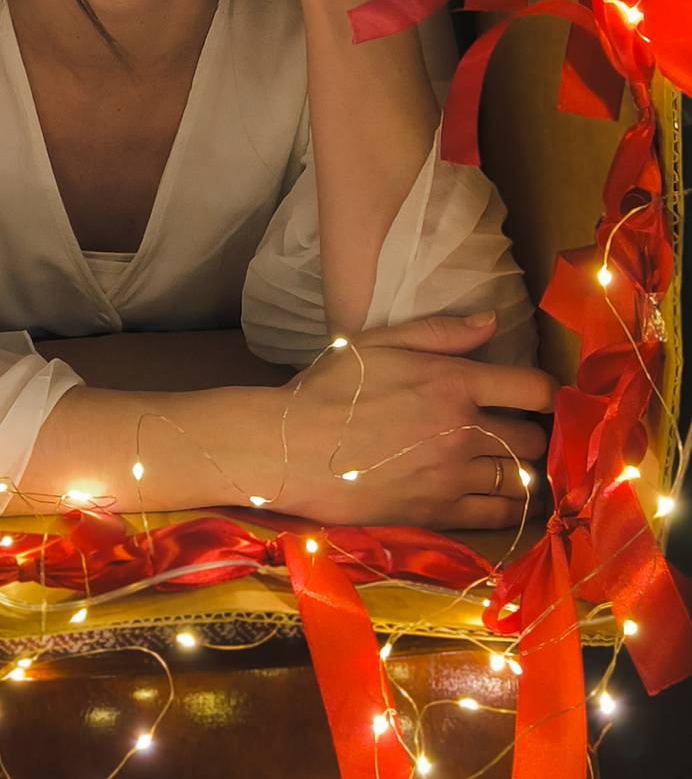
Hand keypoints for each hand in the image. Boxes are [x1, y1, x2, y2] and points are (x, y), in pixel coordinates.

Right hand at [268, 312, 555, 530]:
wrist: (289, 449)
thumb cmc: (328, 389)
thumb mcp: (377, 343)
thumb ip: (438, 332)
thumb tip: (492, 321)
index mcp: (451, 382)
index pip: (533, 388)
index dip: (547, 391)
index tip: (538, 395)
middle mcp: (463, 431)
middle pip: (532, 438)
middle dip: (531, 432)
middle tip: (518, 429)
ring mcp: (453, 477)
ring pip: (520, 480)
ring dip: (524, 472)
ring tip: (514, 466)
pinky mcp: (438, 514)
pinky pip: (498, 515)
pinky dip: (510, 507)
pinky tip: (504, 498)